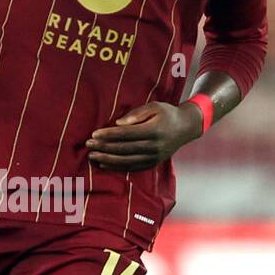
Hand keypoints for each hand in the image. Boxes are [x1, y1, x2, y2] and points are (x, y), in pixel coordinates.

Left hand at [86, 100, 203, 171]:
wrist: (186, 128)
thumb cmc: (167, 113)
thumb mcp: (154, 106)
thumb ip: (137, 114)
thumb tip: (118, 124)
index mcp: (154, 131)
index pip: (126, 134)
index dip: (109, 135)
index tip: (94, 133)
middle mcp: (154, 146)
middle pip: (124, 149)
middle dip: (104, 147)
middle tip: (88, 145)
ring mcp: (154, 157)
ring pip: (126, 161)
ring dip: (107, 159)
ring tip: (92, 156)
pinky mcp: (152, 164)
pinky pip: (132, 167)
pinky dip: (117, 167)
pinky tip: (104, 164)